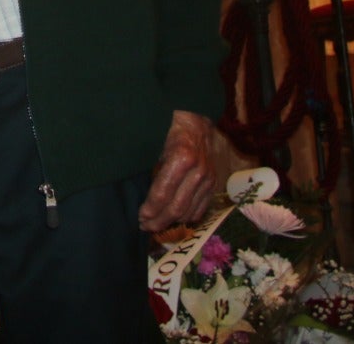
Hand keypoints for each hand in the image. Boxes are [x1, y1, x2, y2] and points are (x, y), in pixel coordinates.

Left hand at [138, 110, 216, 231]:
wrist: (197, 126)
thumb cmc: (172, 135)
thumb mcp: (159, 150)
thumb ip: (155, 175)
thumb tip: (146, 202)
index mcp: (180, 159)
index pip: (162, 194)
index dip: (150, 210)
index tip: (140, 217)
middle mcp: (197, 172)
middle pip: (176, 207)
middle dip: (158, 221)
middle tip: (145, 226)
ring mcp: (208, 179)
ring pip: (189, 212)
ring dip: (171, 222)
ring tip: (156, 225)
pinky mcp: (214, 184)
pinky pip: (201, 209)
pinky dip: (187, 218)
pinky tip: (175, 219)